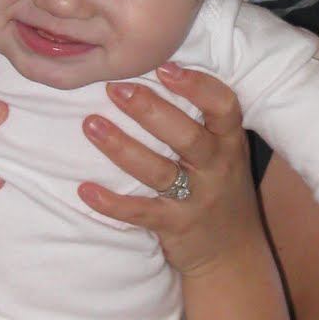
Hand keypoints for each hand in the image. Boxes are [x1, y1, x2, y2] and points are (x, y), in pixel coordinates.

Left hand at [77, 63, 263, 278]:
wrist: (233, 252)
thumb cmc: (220, 188)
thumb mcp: (224, 152)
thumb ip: (200, 120)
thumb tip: (154, 69)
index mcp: (229, 143)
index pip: (224, 108)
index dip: (198, 86)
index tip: (165, 66)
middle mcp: (217, 169)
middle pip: (187, 137)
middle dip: (151, 111)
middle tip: (117, 88)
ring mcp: (197, 200)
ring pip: (159, 172)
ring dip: (123, 148)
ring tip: (91, 125)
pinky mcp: (175, 227)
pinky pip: (142, 213)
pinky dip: (112, 203)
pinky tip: (85, 189)